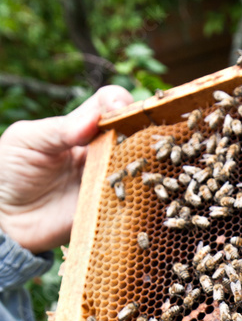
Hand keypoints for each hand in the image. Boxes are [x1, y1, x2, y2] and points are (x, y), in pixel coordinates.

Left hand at [0, 86, 133, 253]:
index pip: (109, 106)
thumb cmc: (9, 170)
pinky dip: (139, 198)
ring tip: (148, 164)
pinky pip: (130, 203)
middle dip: (143, 133)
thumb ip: (59, 129)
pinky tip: (143, 193)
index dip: (120, 103)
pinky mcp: (107, 210)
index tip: (120, 108)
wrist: (5, 217)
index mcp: (80, 128)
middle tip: (146, 137)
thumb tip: (94, 119)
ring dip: (146, 166)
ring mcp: (105, 182)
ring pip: (137, 169)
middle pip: (132, 136)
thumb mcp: (27, 140)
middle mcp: (99, 152)